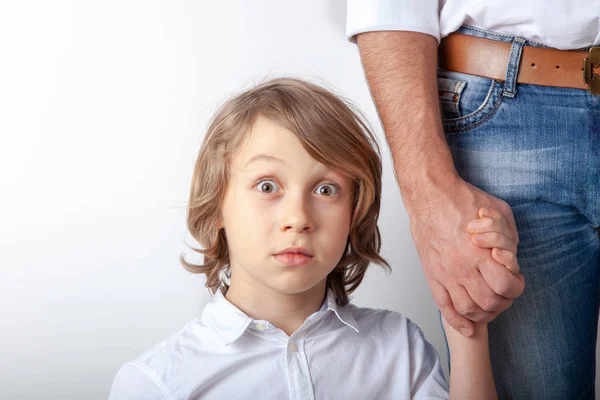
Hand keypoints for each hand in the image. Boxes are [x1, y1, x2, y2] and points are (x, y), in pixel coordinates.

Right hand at [406, 175, 523, 336]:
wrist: (430, 195)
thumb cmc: (462, 200)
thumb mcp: (499, 211)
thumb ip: (510, 236)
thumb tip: (511, 256)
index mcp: (479, 253)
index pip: (505, 285)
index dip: (517, 286)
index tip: (517, 280)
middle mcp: (462, 268)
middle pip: (490, 302)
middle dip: (505, 301)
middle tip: (506, 292)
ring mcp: (445, 274)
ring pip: (469, 309)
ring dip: (484, 314)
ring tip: (490, 305)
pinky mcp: (432, 275)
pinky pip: (444, 307)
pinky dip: (457, 322)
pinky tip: (467, 327)